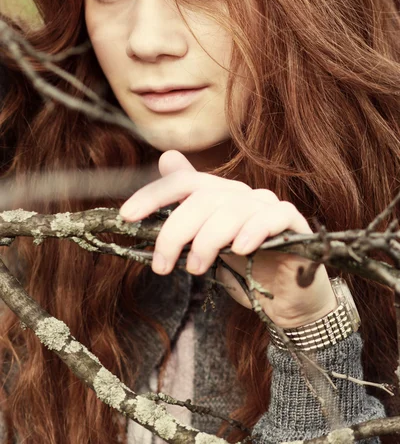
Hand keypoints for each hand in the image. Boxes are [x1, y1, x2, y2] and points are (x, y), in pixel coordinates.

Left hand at [119, 150, 335, 326]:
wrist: (286, 293)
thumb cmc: (242, 266)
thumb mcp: (205, 243)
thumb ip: (185, 209)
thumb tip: (166, 158)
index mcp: (217, 194)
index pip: (182, 183)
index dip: (153, 195)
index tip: (127, 216)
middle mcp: (241, 194)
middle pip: (203, 198)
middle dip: (176, 231)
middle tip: (162, 264)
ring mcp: (267, 206)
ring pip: (232, 209)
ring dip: (208, 240)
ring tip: (196, 269)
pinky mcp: (292, 222)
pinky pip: (272, 217)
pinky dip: (254, 231)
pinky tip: (240, 250)